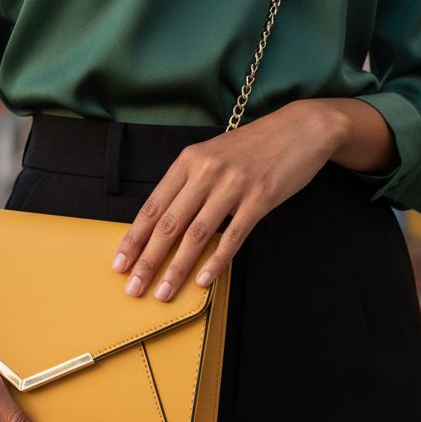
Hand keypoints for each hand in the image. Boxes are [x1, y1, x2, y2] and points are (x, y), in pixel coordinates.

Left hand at [110, 100, 346, 300]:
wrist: (300, 128)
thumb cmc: (253, 146)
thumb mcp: (213, 154)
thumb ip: (190, 183)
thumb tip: (165, 222)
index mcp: (188, 160)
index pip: (153, 206)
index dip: (134, 238)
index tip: (119, 263)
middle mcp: (206, 171)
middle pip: (170, 223)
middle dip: (148, 260)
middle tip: (133, 288)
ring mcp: (234, 184)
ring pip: (197, 234)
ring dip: (177, 268)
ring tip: (163, 292)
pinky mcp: (260, 198)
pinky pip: (233, 236)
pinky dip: (215, 260)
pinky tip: (202, 280)